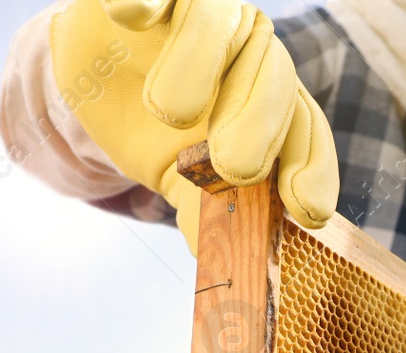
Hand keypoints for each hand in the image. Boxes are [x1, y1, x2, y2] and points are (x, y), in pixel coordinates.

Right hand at [51, 0, 338, 252]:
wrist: (93, 83)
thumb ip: (210, 217)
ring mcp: (203, 10)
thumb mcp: (186, 183)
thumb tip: (227, 274)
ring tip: (167, 112)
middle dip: (259, 124)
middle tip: (234, 167)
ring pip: (218, 21)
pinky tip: (134, 18)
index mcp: (272, 100)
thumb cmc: (157, 136)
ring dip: (199, 66)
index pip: (307, 131)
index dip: (312, 170)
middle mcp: (251, 48)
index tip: (305, 211)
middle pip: (275, 75)